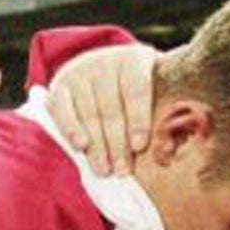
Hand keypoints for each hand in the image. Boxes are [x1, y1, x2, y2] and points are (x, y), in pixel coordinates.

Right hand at [47, 43, 158, 175]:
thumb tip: (170, 146)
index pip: (136, 89)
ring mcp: (80, 73)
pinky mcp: (59, 86)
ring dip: (96, 145)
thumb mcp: (154, 84)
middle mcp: (105, 62)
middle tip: (123, 170)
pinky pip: (62, 110)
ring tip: (104, 169)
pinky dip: (71, 129)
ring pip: (88, 113)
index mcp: (135, 59)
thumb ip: (162, 106)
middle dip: (117, 142)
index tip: (139, 146)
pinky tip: (81, 147)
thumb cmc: (134, 88)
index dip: (138, 118)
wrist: (98, 68)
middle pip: (111, 107)